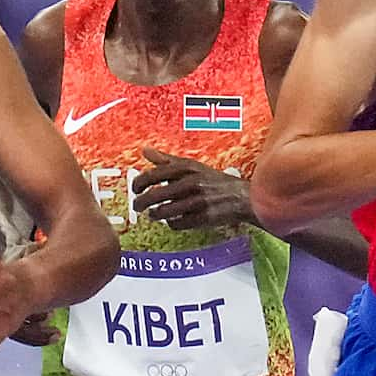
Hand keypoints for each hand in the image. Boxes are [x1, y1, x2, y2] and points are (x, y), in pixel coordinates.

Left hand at [131, 149, 251, 229]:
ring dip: (155, 215)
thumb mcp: (191, 166)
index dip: (139, 183)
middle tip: (138, 206)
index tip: (135, 190)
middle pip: (156, 195)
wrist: (241, 197)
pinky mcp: (203, 218)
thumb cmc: (212, 181)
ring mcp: (198, 201)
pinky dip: (172, 223)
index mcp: (187, 168)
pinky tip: (172, 220)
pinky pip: (178, 223)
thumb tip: (145, 151)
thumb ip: (166, 160)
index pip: (154, 175)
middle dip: (142, 203)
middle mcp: (191, 183)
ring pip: (165, 212)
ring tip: (153, 214)